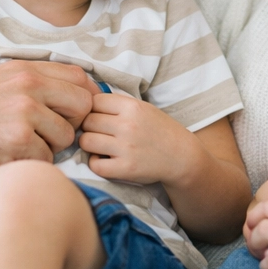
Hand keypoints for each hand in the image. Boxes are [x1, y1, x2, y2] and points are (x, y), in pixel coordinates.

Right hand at [0, 60, 97, 180]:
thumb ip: (31, 82)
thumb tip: (72, 91)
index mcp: (24, 69)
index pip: (79, 77)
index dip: (84, 97)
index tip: (75, 113)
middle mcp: (29, 86)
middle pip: (82, 106)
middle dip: (72, 125)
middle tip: (49, 136)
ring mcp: (24, 113)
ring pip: (65, 137)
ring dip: (48, 148)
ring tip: (17, 147)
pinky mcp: (17, 142)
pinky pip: (45, 160)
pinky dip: (29, 164)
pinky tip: (4, 158)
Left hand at [78, 93, 196, 184]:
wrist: (181, 156)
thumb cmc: (159, 130)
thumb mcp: (143, 108)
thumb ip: (118, 103)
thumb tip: (87, 99)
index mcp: (132, 107)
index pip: (94, 101)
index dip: (93, 109)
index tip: (99, 116)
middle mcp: (127, 125)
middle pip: (87, 121)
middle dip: (89, 127)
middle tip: (98, 132)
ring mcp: (126, 148)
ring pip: (86, 141)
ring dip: (89, 144)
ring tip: (99, 146)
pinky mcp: (125, 169)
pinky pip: (94, 164)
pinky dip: (95, 163)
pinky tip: (104, 159)